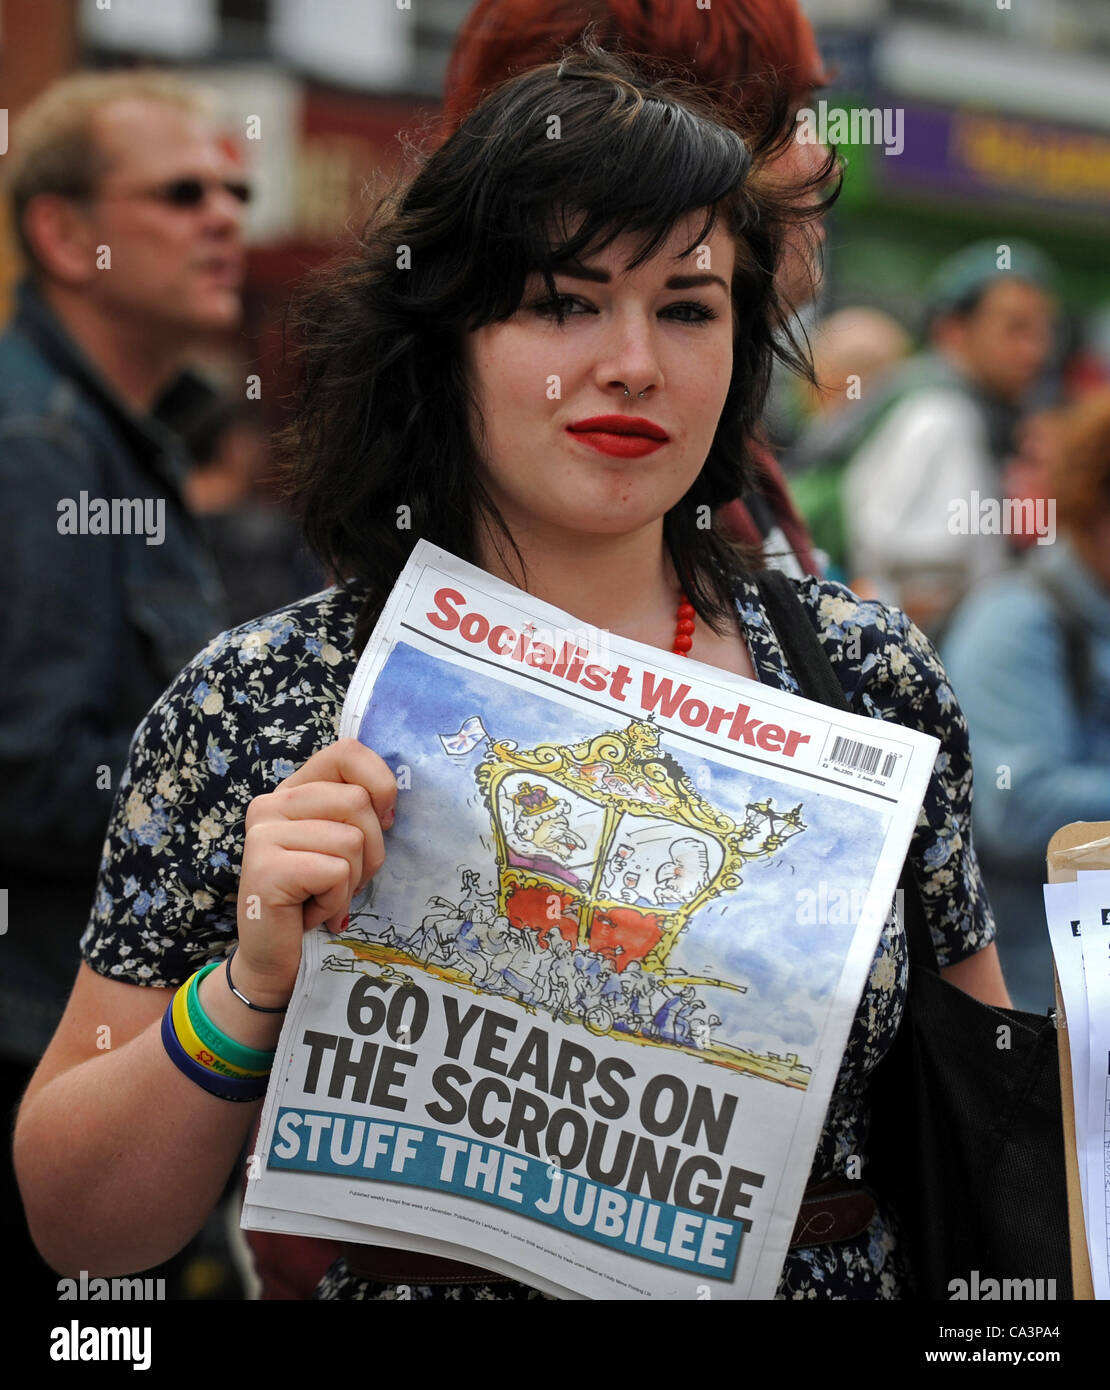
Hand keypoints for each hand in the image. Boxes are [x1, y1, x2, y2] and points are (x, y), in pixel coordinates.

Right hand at [233, 739, 396, 1005]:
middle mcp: (271, 803)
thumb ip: (358, 813)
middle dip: (370, 851)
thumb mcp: (342, 846)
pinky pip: (336, 872)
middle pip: (358, 801)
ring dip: (351, 881)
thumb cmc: (316, 898)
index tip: (382, 822)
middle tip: (342, 880)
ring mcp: (264, 834)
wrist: (276, 960)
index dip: (380, 783)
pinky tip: (311, 912)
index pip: (347, 752)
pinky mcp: (266, 868)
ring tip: (323, 896)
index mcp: (293, 790)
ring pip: (351, 839)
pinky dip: (336, 900)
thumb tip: (392, 803)